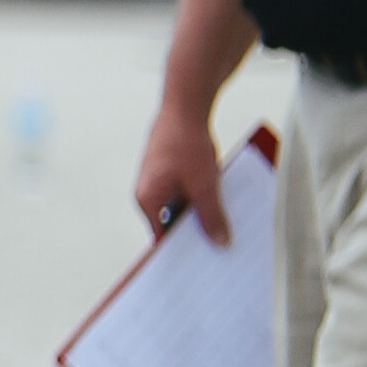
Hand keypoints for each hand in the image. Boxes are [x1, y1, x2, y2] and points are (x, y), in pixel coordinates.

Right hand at [136, 94, 231, 239]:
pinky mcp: (167, 170)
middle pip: (172, 222)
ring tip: (218, 208)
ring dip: (199, 209)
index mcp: (147, 199)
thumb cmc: (185, 141)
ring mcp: (157, 180)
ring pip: (180, 205)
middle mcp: (147, 192)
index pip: (162, 237)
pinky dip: (199, 194)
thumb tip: (219, 242)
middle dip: (194, 229)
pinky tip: (215, 189)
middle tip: (218, 238)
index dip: (181, 249)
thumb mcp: (204, 186)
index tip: (199, 261)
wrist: (184, 106)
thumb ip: (211, 217)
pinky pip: (184, 191)